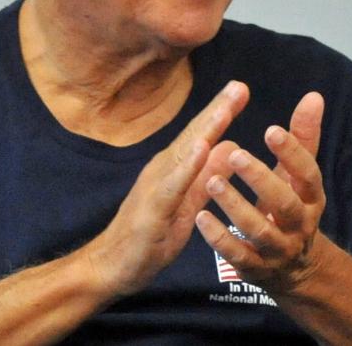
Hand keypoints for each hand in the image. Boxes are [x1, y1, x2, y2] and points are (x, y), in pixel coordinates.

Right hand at [84, 80, 249, 297]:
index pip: (200, 136)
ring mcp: (156, 186)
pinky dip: (189, 165)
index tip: (241, 89)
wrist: (110, 266)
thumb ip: (207, 176)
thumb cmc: (149, 237)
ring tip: (226, 108)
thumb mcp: (188, 204)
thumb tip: (229, 147)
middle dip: (217, 109)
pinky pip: (174, 184)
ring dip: (206, 129)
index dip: (220, 112)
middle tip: (239, 85)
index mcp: (173, 168)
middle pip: (194, 135)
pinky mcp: (153, 208)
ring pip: (185, 153)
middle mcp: (163, 169)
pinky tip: (203, 148)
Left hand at [194, 91, 325, 293]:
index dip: (293, 153)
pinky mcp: (254, 268)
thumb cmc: (289, 207)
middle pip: (285, 204)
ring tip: (212, 182)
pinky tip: (200, 217)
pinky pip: (238, 256)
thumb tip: (314, 95)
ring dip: (235, 206)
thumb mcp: (298, 176)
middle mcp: (299, 226)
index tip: (271, 129)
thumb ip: (303, 138)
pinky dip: (219, 238)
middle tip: (236, 154)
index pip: (308, 174)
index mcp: (311, 199)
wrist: (292, 270)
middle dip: (261, 179)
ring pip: (259, 231)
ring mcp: (277, 250)